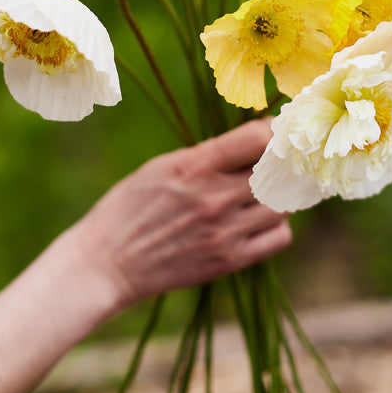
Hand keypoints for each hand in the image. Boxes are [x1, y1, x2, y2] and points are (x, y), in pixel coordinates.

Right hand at [75, 121, 291, 310]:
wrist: (108, 262)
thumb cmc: (131, 207)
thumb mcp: (162, 167)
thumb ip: (207, 155)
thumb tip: (252, 142)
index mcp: (194, 166)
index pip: (257, 138)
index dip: (272, 130)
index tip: (273, 131)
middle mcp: (214, 197)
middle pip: (277, 170)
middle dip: (280, 161)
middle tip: (275, 161)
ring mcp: (224, 232)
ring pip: (283, 204)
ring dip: (280, 194)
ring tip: (263, 191)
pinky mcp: (229, 260)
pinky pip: (279, 237)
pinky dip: (277, 225)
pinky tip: (260, 220)